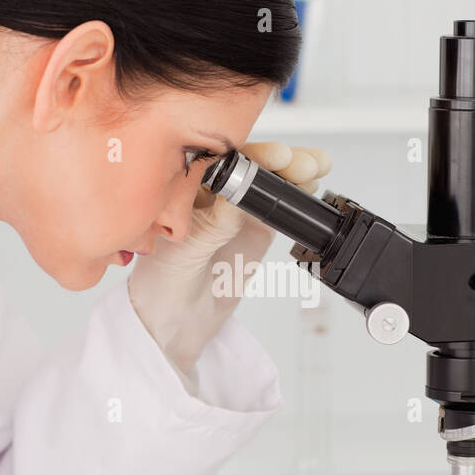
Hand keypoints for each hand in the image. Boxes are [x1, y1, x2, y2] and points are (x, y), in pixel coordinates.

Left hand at [127, 142, 330, 378]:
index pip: (220, 157)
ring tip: (315, 168)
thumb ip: (214, 222)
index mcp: (183, 186)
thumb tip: (240, 192)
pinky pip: (280, 205)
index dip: (249, 153)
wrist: (176, 321)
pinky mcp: (256, 227)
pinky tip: (311, 184)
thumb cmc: (160, 282)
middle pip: (250, 163)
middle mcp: (211, 190)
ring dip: (294, 170)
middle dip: (279, 158)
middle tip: (300, 164)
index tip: (273, 156)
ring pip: (269, 180)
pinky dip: (297, 193)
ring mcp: (237, 208)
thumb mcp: (184, 250)